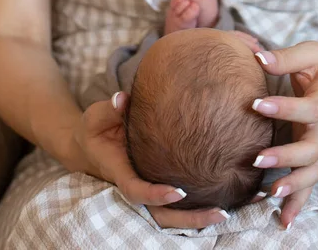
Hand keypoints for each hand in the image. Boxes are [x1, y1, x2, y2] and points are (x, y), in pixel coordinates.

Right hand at [74, 92, 228, 228]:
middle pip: (161, 216)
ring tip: (229, 212)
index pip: (135, 190)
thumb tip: (122, 99)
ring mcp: (146, 188)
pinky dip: (199, 207)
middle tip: (222, 212)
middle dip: (190, 218)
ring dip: (200, 217)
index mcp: (118, 171)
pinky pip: (176, 206)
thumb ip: (110, 109)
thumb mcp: (96, 116)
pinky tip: (228, 200)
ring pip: (171, 216)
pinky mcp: (156, 186)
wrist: (88, 147)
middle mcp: (135, 185)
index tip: (179, 192)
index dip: (155, 195)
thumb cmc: (95, 129)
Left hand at [251, 42, 317, 228]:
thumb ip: (287, 56)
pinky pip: (310, 186)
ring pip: (312, 172)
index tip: (257, 104)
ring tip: (270, 193)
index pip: (308, 107)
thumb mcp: (311, 55)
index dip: (285, 107)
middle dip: (286, 155)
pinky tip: (283, 220)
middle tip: (258, 158)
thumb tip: (257, 57)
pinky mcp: (316, 162)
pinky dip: (298, 204)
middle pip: (312, 148)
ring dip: (293, 184)